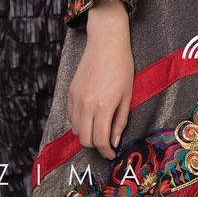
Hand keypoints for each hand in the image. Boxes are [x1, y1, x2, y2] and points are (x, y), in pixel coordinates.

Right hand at [67, 0, 132, 159]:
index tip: (112, 154)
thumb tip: (114, 141)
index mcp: (104, 106)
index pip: (100, 141)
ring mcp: (76, 98)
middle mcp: (87, 105)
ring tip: (99, 127)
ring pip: (76, 130)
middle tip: (107, 142)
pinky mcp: (70, 92)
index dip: (106, 152)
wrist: (106, 42)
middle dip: (97, 145)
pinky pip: (71, 117)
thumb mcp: (128, 94)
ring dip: (87, 134)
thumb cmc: (122, 66)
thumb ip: (120, 120)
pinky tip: (90, 116)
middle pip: (86, 140)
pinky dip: (79, 122)